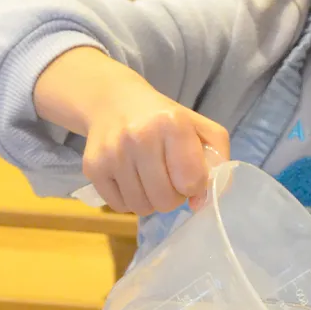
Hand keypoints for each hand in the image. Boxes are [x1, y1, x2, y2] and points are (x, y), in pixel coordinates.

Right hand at [35, 48, 230, 213]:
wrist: (114, 102)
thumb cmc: (166, 120)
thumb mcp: (203, 130)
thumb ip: (218, 163)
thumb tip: (200, 203)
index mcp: (172, 124)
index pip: (191, 181)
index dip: (194, 184)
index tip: (188, 173)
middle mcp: (139, 137)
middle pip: (165, 200)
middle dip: (173, 196)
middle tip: (169, 179)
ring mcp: (112, 153)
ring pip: (141, 208)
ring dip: (151, 200)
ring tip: (151, 179)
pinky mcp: (92, 167)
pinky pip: (119, 206)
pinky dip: (130, 200)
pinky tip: (132, 179)